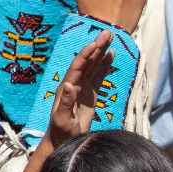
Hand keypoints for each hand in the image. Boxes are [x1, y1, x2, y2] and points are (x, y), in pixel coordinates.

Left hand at [47, 30, 112, 146]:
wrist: (63, 139)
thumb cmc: (61, 131)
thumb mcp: (63, 118)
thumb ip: (66, 102)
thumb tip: (69, 85)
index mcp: (67, 87)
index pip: (78, 66)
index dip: (86, 54)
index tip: (95, 44)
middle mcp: (74, 83)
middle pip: (87, 61)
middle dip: (96, 46)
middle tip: (107, 32)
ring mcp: (83, 87)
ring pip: (93, 65)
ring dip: (101, 51)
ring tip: (110, 37)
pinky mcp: (90, 93)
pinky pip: (98, 75)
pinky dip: (104, 64)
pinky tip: (111, 54)